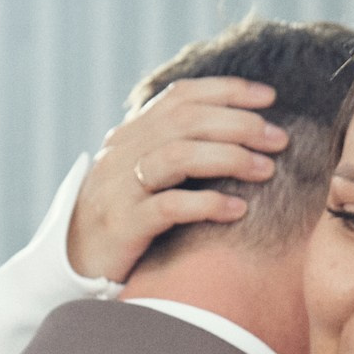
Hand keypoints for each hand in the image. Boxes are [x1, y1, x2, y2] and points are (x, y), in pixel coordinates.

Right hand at [66, 77, 287, 284]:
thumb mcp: (146, 175)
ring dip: (230, 158)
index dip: (227, 91)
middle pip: (186, 122)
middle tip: (279, 139)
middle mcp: (123, 152)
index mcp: (132, 134)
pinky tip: (238, 210)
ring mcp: (120, 187)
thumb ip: (177, 150)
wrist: (74, 262)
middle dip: (240, 125)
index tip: (270, 98)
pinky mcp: (122, 224)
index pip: (181, 97)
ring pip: (178, 156)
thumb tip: (238, 131)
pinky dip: (208, 204)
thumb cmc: (125, 218)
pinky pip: (169, 206)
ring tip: (266, 170)